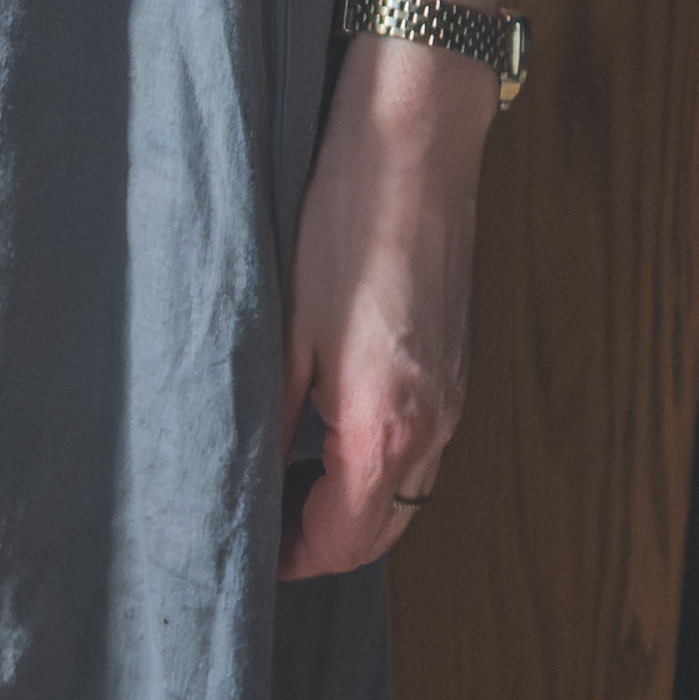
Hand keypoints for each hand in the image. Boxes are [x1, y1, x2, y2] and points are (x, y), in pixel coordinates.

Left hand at [277, 42, 491, 578]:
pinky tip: (329, 429)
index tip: (246, 549)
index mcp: (387, 425)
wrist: (416, 141)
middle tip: (259, 520)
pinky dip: (378, 464)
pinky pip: (422, 448)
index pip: (343, 541)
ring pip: (406, 492)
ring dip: (351, 504)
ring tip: (286, 478)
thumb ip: (267, 423)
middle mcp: (436, 424)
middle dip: (322, 542)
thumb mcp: (282, 331)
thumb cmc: (345, 222)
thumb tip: (242, 481)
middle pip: (382, 530)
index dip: (290, 559)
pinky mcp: (456, 364)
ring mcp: (454, 395)